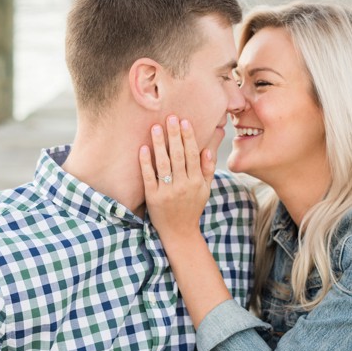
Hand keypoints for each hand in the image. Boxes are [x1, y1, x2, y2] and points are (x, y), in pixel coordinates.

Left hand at [139, 115, 216, 243]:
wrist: (180, 233)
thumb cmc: (192, 208)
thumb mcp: (205, 190)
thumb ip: (207, 170)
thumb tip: (208, 150)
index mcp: (196, 182)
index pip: (193, 155)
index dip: (188, 138)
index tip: (184, 122)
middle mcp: (183, 186)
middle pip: (179, 156)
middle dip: (174, 136)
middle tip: (170, 117)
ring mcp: (168, 192)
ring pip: (164, 164)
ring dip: (160, 144)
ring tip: (156, 127)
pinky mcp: (153, 198)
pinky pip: (149, 177)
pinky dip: (146, 163)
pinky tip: (143, 148)